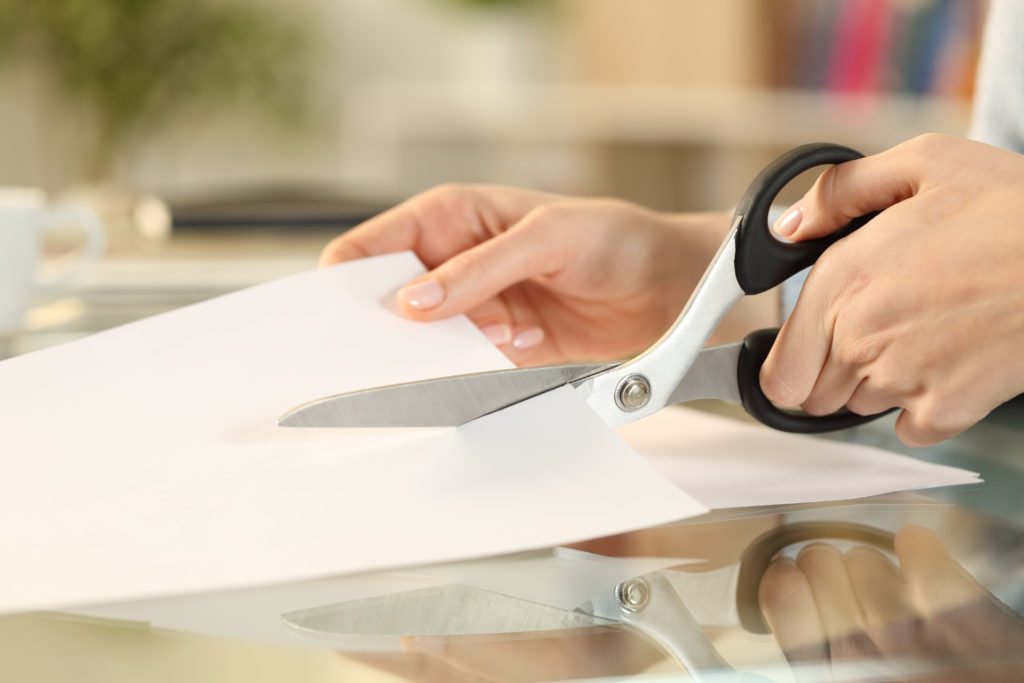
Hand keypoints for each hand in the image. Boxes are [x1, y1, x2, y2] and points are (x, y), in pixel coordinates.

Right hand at [321, 184, 739, 364]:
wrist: (668, 286)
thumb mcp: (546, 238)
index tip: (339, 322)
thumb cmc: (614, 237)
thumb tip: (414, 300)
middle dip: (392, 329)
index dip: (348, 284)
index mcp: (452, 218)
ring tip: (491, 342)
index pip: (371, 249)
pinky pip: (465, 368)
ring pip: (426, 343)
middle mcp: (455, 263)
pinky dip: (474, 372)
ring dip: (444, 354)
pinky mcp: (499, 348)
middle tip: (403, 349)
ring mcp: (476, 308)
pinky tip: (508, 357)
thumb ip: (478, 270)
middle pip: (391, 303)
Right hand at [759, 525, 1023, 681]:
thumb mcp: (841, 679)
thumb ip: (811, 645)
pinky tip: (923, 569)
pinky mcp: (962, 609)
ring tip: (897, 602)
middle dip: (834, 573)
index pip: (780, 591)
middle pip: (818, 558)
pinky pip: (918, 543)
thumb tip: (784, 585)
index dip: (787, 580)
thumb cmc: (913, 681)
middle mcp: (859, 649)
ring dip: (877, 573)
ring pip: (864, 553)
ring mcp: (911, 626)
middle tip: (855, 598)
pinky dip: (920, 550)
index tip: (796, 583)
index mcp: (822, 670)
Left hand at [760, 134, 1023, 444]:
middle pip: (816, 396)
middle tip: (877, 330)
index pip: (778, 373)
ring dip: (878, 384)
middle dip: (833, 371)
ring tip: (923, 334)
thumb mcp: (923, 164)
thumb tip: (790, 224)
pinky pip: (911, 429)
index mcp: (841, 283)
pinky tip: (947, 364)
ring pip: (861, 409)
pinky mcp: (948, 409)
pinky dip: (924, 407)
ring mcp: (903, 380)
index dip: (788, 367)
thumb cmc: (1013, 210)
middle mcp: (861, 339)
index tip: (804, 357)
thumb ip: (840, 193)